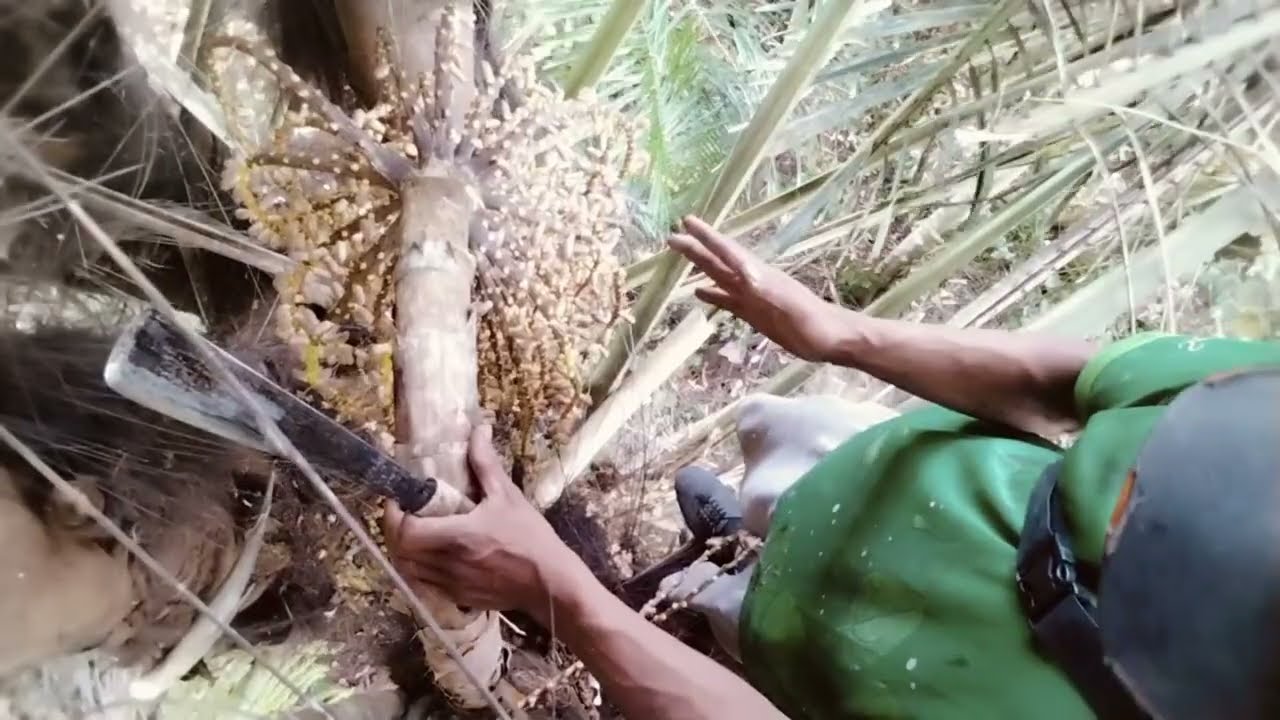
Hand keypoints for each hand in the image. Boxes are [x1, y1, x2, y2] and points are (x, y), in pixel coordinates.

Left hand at [382, 425, 590, 622]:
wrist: (550, 582)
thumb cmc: (530, 537)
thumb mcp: (508, 496)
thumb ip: (486, 464)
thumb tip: (479, 430)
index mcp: (457, 536)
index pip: (405, 532)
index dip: (393, 516)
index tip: (398, 499)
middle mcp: (448, 564)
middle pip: (400, 552)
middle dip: (395, 532)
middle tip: (403, 513)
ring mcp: (451, 585)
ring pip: (409, 571)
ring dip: (405, 552)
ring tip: (415, 533)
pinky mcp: (458, 598)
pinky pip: (426, 585)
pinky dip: (420, 569)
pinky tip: (433, 555)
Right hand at [668, 215, 845, 361]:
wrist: (832, 338)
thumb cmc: (813, 323)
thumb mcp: (788, 305)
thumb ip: (765, 289)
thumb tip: (743, 271)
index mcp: (759, 276)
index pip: (728, 252)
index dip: (708, 237)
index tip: (687, 222)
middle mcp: (752, 282)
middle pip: (718, 262)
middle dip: (697, 249)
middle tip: (671, 236)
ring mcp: (753, 298)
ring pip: (721, 277)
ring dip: (702, 267)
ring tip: (682, 256)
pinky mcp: (755, 313)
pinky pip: (727, 300)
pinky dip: (712, 295)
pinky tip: (700, 293)